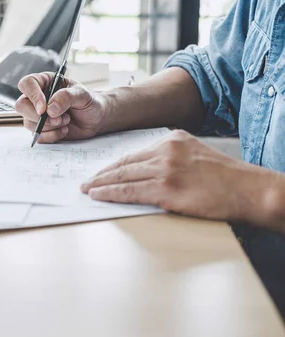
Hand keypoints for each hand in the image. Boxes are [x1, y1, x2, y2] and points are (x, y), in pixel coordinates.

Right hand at [15, 72, 108, 142]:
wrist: (96, 119)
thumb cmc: (89, 102)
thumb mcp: (82, 95)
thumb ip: (66, 97)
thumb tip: (50, 109)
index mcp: (45, 83)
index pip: (27, 84)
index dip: (32, 95)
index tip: (44, 108)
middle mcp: (37, 98)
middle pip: (21, 105)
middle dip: (38, 116)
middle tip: (58, 119)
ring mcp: (37, 115)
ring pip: (28, 123)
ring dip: (49, 126)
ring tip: (66, 121)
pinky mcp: (41, 129)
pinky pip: (38, 136)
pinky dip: (52, 136)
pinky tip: (64, 130)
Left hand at [81, 130, 278, 221]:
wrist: (250, 190)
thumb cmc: (226, 179)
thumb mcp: (194, 156)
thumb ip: (169, 158)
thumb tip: (143, 172)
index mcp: (172, 139)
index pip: (133, 153)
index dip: (113, 165)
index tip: (100, 171)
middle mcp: (166, 150)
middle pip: (124, 163)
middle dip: (102, 174)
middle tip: (86, 182)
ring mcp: (165, 168)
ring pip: (122, 176)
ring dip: (101, 184)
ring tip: (87, 190)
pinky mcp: (166, 188)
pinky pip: (129, 191)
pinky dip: (110, 194)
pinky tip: (99, 196)